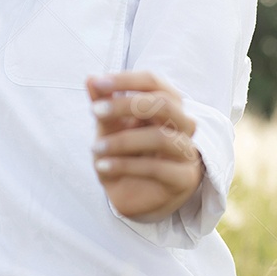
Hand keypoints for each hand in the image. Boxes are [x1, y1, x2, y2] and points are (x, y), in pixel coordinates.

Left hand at [85, 70, 204, 221]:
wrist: (132, 196)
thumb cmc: (124, 155)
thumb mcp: (109, 129)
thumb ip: (104, 105)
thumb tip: (90, 79)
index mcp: (167, 105)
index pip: (153, 82)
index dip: (126, 80)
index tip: (97, 84)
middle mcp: (183, 124)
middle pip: (164, 104)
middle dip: (126, 104)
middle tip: (95, 110)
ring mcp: (186, 152)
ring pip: (162, 137)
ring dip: (123, 140)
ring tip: (96, 148)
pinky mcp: (183, 178)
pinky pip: (156, 168)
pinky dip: (125, 165)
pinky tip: (103, 166)